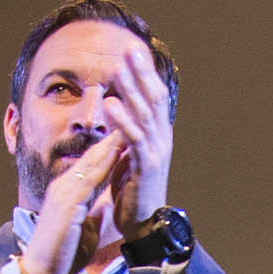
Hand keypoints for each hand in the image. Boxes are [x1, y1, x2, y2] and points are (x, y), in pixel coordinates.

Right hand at [17, 133, 125, 273]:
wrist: (42, 272)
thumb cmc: (63, 253)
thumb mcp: (86, 227)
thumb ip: (94, 211)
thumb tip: (107, 204)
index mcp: (70, 192)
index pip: (95, 164)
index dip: (113, 148)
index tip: (132, 133)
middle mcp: (65, 186)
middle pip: (94, 156)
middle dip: (114, 136)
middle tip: (133, 116)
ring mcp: (64, 192)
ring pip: (92, 161)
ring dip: (112, 142)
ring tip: (129, 123)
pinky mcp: (66, 203)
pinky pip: (89, 178)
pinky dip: (105, 163)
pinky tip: (118, 150)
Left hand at [102, 48, 173, 238]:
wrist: (143, 224)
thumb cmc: (133, 190)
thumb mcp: (128, 154)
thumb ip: (125, 132)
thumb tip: (117, 106)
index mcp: (158, 135)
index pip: (154, 98)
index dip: (145, 74)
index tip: (133, 52)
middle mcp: (162, 139)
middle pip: (154, 99)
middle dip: (142, 73)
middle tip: (130, 49)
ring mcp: (156, 152)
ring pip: (145, 114)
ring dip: (131, 90)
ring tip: (118, 68)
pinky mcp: (146, 167)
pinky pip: (134, 139)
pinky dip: (123, 120)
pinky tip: (110, 104)